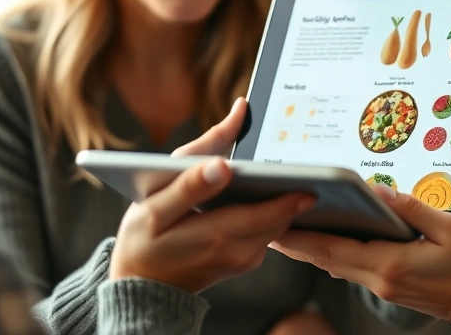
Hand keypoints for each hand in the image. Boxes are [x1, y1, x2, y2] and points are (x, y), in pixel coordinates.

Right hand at [111, 101, 314, 293]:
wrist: (142, 286)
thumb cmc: (143, 242)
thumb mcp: (155, 209)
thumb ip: (190, 183)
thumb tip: (223, 164)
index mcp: (216, 235)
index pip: (266, 214)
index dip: (288, 194)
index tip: (308, 175)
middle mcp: (236, 251)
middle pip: (279, 217)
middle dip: (291, 190)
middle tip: (306, 163)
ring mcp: (242, 258)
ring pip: (277, 224)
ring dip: (283, 200)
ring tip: (288, 171)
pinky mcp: (244, 260)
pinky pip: (268, 231)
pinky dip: (270, 211)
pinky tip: (263, 191)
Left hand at [269, 185, 450, 323]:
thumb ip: (411, 208)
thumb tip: (380, 190)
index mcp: (393, 264)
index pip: (335, 248)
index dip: (303, 235)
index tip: (278, 221)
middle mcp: (382, 279)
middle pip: (328, 259)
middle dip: (297, 242)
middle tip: (268, 223)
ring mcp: (386, 287)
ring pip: (338, 266)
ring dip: (313, 249)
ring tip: (288, 228)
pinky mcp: (392, 288)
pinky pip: (354, 269)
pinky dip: (335, 254)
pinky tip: (327, 241)